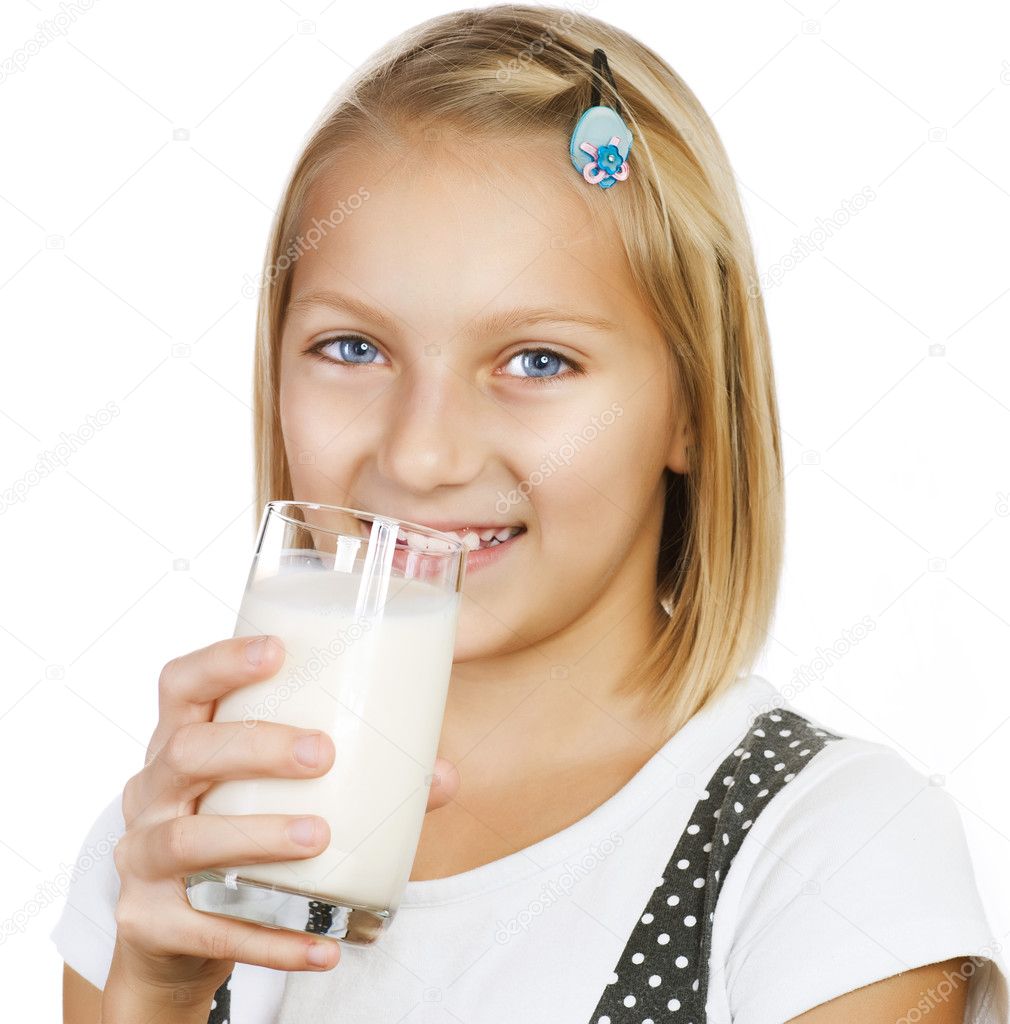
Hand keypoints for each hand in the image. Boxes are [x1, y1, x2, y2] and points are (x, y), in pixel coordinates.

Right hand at [105, 634, 458, 1011]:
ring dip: (256, 836)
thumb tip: (444, 776)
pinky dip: (269, 940)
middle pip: (187, 752)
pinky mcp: (149, 922)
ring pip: (185, 839)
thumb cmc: (240, 827)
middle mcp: (153, 791)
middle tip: (323, 754)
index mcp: (182, 740)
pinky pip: (206, 932)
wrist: (174, 932)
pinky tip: (324, 946)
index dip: (221, 661)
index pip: (182, 684)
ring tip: (319, 836)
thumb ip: (359, 779)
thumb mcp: (276, 791)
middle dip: (256, 747)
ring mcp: (141, 857)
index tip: (277, 650)